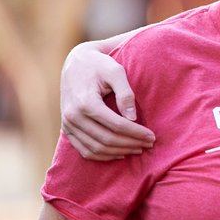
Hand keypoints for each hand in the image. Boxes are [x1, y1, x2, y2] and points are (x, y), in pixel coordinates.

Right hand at [60, 43, 154, 159]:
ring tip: (138, 149)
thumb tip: (133, 118)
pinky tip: (119, 153)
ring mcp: (67, 124)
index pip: (116, 125)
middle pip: (107, 139)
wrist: (75, 63)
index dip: (136, 133)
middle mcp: (73, 116)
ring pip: (96, 149)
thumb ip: (125, 93)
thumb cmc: (99, 65)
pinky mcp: (66, 129)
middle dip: (131, 144)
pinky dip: (102, 156)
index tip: (152, 136)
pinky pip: (84, 150)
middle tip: (149, 144)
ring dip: (119, 152)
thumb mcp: (115, 72)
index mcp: (86, 102)